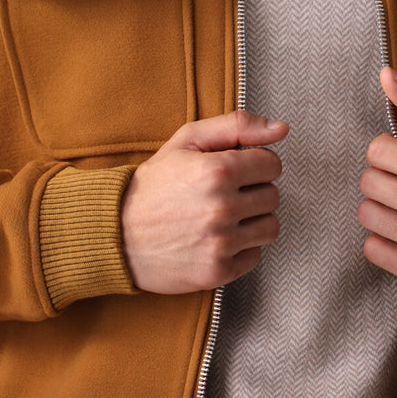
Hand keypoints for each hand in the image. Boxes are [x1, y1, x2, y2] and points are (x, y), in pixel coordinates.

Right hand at [120, 111, 288, 293]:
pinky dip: (242, 247)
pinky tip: (218, 237)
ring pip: (271, 227)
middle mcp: (222, 208)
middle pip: (273, 195)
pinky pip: (255, 256)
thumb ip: (237, 125)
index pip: (272, 164)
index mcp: (218, 170)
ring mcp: (220, 243)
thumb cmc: (155, 183)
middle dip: (253, 190)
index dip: (254, 163)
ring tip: (225, 215)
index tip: (236, 169)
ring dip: (253, 219)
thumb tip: (281, 128)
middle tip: (225, 192)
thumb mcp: (188, 139)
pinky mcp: (217, 272)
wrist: (116, 232)